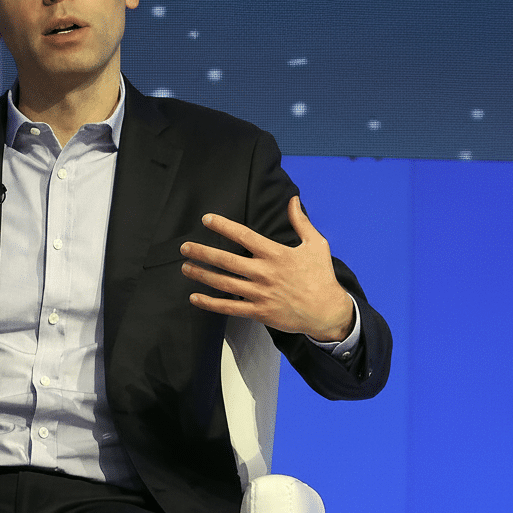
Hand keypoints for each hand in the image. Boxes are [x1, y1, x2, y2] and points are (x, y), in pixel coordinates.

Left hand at [180, 195, 353, 341]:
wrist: (327, 311)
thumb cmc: (321, 276)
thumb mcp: (316, 244)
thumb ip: (301, 222)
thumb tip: (293, 200)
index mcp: (276, 254)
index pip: (244, 236)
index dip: (223, 226)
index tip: (206, 219)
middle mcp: (264, 273)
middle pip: (227, 261)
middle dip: (203, 252)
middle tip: (184, 247)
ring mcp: (260, 294)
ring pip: (224, 283)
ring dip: (202, 275)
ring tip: (185, 267)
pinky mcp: (259, 312)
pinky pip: (229, 308)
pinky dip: (210, 303)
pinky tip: (195, 297)